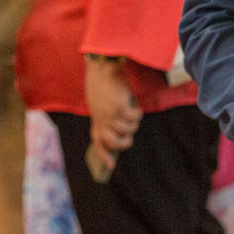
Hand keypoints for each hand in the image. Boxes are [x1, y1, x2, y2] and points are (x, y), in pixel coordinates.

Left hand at [84, 56, 141, 173]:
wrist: (103, 67)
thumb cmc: (103, 82)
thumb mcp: (101, 100)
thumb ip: (107, 114)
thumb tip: (120, 129)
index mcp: (97, 118)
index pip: (99, 142)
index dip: (105, 155)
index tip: (111, 166)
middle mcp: (102, 119)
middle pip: (114, 142)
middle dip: (124, 143)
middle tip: (129, 137)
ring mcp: (110, 114)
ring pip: (127, 130)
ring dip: (134, 123)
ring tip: (135, 114)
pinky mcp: (119, 107)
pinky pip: (133, 118)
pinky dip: (137, 113)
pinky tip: (135, 106)